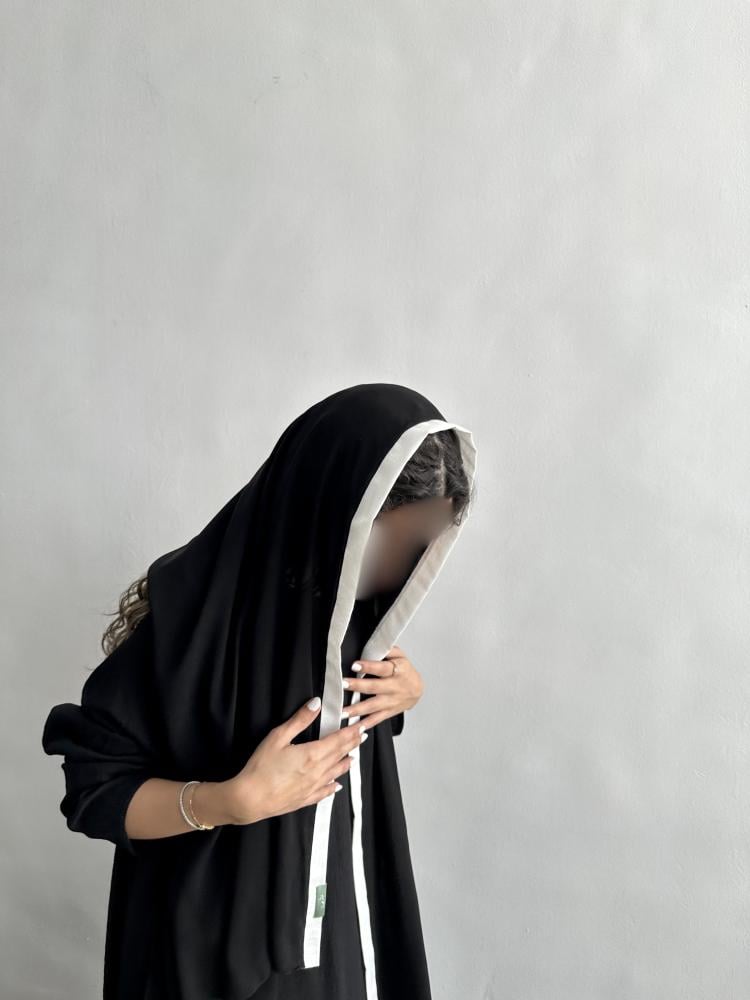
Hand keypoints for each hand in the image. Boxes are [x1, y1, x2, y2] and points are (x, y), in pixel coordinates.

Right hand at [224, 699, 367, 824]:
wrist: (250, 799)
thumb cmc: (261, 767)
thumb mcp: (278, 737)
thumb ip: (299, 720)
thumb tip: (316, 704)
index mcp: (312, 754)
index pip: (338, 740)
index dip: (351, 733)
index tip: (361, 726)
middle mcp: (318, 771)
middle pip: (340, 755)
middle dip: (352, 744)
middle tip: (362, 737)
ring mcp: (313, 787)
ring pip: (335, 773)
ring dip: (345, 763)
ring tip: (353, 757)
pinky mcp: (305, 799)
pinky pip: (325, 792)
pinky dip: (333, 786)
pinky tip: (336, 785)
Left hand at [342, 644, 423, 727]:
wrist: (418, 690)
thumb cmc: (405, 670)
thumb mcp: (400, 656)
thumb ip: (388, 650)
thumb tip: (374, 645)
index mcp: (397, 671)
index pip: (382, 668)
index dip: (369, 666)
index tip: (354, 665)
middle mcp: (394, 687)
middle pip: (374, 687)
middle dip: (358, 686)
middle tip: (343, 685)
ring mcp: (391, 702)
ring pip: (373, 706)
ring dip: (357, 709)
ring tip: (342, 711)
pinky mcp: (388, 712)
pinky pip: (376, 720)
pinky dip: (365, 725)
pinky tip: (354, 729)